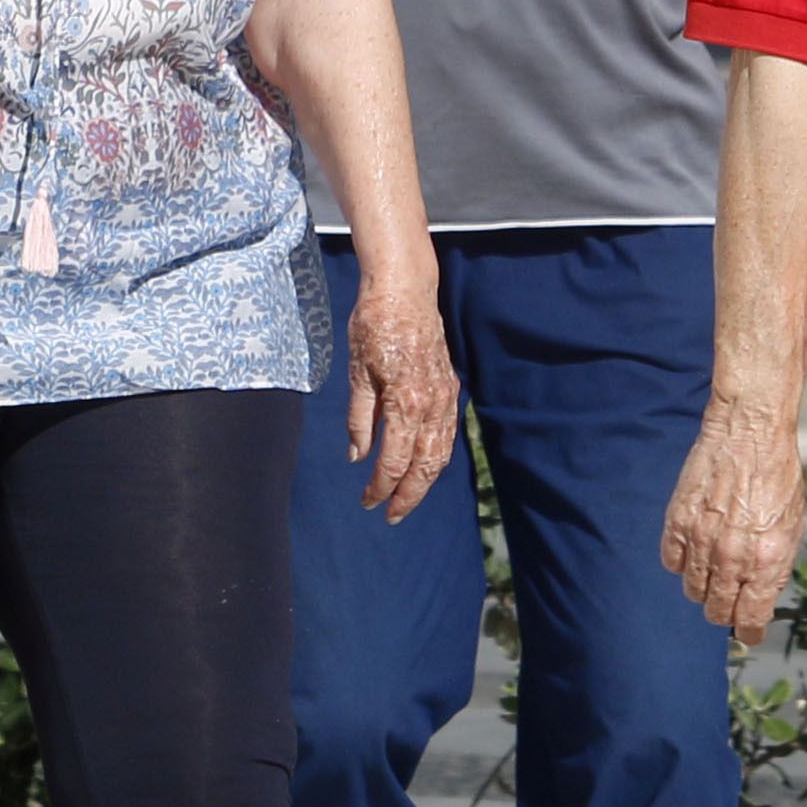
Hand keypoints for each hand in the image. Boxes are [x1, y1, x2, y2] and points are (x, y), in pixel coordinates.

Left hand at [345, 255, 460, 521]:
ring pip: (442, 452)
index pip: (393, 461)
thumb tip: (356, 457)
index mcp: (405, 402)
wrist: (405, 291)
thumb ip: (359, 419)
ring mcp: (445, 397)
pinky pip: (448, 433)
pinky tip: (426, 466)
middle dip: (408, 495)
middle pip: (425, 465)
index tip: (366, 502)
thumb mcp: (357, 373)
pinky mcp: (450, 388)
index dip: (379, 487)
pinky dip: (439, 456)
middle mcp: (431, 405)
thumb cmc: (374, 326)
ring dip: (425, 481)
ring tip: (407, 499)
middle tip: (390, 516)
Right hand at [659, 388, 806, 646]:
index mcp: (767, 560)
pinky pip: (673, 563)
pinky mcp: (677, 522)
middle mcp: (732, 557)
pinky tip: (697, 546)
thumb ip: (778, 566)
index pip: (751, 620)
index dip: (750, 631)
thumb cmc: (778, 475)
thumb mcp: (793, 525)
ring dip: (705, 586)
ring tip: (716, 566)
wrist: (749, 430)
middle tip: (731, 599)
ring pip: (693, 591)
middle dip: (726, 612)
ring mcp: (701, 540)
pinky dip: (683, 562)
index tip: (749, 630)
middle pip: (717, 612)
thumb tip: (763, 597)